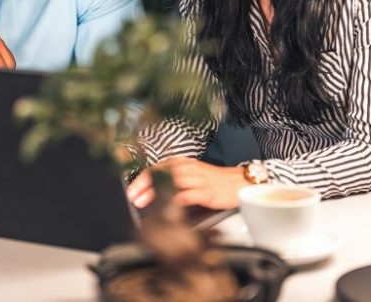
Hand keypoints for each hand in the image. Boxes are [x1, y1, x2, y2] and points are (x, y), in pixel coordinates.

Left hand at [126, 157, 246, 209]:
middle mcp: (189, 168)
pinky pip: (187, 196)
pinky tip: (166, 207)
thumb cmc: (213, 181)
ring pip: (172, 183)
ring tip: (144, 203)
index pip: (157, 168)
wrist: (238, 183)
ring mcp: (198, 180)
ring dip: (156, 194)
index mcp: (183, 163)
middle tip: (134, 198)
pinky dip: (175, 201)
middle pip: (162, 174)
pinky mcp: (207, 193)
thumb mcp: (190, 175)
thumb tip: (151, 192)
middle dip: (145, 186)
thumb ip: (173, 180)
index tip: (132, 190)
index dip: (142, 179)